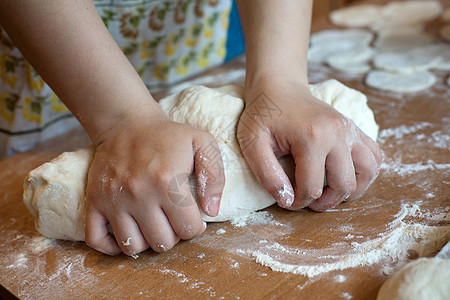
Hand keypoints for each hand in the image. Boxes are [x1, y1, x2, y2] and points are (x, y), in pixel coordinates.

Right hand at [84, 106, 224, 255]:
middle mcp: (139, 194)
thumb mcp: (202, 143)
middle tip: (172, 220)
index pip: (188, 229)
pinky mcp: (94, 201)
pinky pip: (96, 240)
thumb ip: (215, 176)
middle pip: (162, 243)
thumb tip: (212, 211)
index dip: (195, 227)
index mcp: (167, 181)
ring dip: (146, 242)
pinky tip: (128, 233)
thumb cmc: (168, 136)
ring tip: (152, 225)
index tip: (192, 217)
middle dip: (173, 235)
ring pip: (132, 248)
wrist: (127, 123)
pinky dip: (111, 246)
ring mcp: (113, 200)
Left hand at [237, 80, 382, 211]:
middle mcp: (337, 133)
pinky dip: (365, 172)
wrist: (279, 87)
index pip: (312, 187)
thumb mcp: (252, 143)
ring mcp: (350, 129)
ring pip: (368, 172)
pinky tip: (344, 175)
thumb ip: (266, 174)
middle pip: (344, 184)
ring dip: (350, 190)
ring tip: (329, 192)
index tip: (287, 200)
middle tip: (308, 202)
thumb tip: (287, 200)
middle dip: (325, 202)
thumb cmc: (263, 114)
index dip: (299, 202)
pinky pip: (375, 156)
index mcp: (311, 137)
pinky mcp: (355, 128)